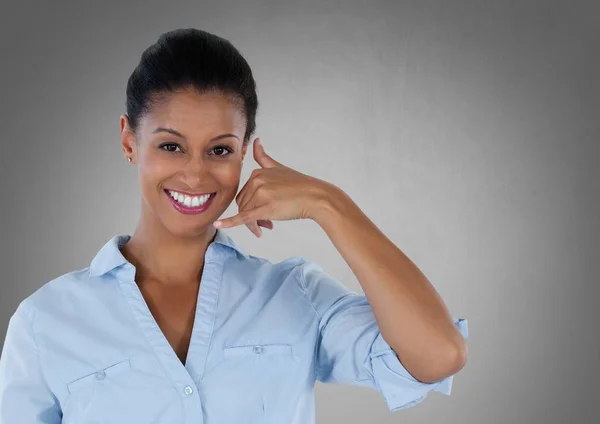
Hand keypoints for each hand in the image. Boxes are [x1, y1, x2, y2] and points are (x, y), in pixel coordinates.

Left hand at [213, 137, 332, 236]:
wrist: (316, 197)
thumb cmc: (300, 185)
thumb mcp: (279, 168)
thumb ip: (263, 157)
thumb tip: (255, 140)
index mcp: (258, 172)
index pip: (245, 193)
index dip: (251, 205)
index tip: (263, 213)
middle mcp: (257, 180)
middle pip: (244, 205)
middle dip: (252, 216)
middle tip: (266, 225)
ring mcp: (261, 193)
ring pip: (247, 214)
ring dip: (254, 224)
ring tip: (267, 227)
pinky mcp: (265, 207)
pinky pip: (243, 217)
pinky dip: (228, 222)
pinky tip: (218, 225)